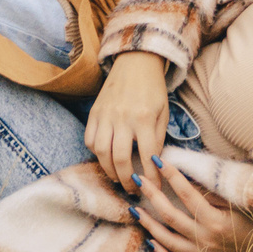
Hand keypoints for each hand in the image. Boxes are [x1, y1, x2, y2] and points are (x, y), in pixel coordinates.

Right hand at [84, 52, 170, 191]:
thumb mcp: (163, 113)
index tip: (154, 188)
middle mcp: (122, 118)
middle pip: (119, 158)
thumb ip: (158, 139)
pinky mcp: (94, 112)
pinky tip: (106, 158)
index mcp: (144, 118)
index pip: (147, 156)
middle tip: (133, 189)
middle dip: (126, 179)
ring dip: (109, 170)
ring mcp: (105, 115)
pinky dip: (96, 153)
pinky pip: (89, 139)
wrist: (135, 63)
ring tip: (118, 177)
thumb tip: (153, 164)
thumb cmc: (153, 90)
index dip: (151, 176)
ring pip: (101, 152)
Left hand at [133, 159, 252, 251]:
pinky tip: (151, 240)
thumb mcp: (235, 205)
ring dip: (149, 224)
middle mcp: (205, 239)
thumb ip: (210, 194)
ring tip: (135, 210)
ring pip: (167, 241)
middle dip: (152, 196)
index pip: (187, 194)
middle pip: (171, 216)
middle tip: (139, 180)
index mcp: (215, 220)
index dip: (171, 176)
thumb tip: (185, 179)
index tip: (157, 161)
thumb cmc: (252, 223)